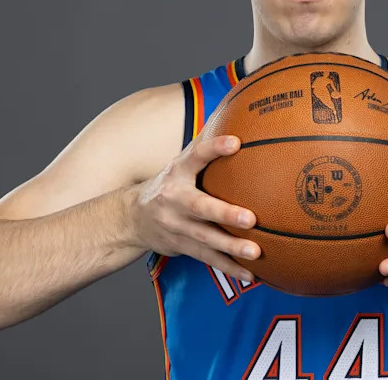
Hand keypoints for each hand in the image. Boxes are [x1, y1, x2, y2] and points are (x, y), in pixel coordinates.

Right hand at [129, 133, 259, 282]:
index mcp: (177, 172)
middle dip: (224, 213)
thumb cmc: (171, 183)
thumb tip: (239, 112)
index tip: (236, 142)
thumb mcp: (181, 161)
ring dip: (231, 247)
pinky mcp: (181, 246)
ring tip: (256, 251)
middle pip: (199, 207)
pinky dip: (229, 267)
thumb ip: (207, 144)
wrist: (131, 219)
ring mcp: (176, 226)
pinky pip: (207, 258)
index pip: (195, 155)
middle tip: (250, 217)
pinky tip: (251, 274)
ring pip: (205, 238)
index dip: (214, 148)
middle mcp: (174, 199)